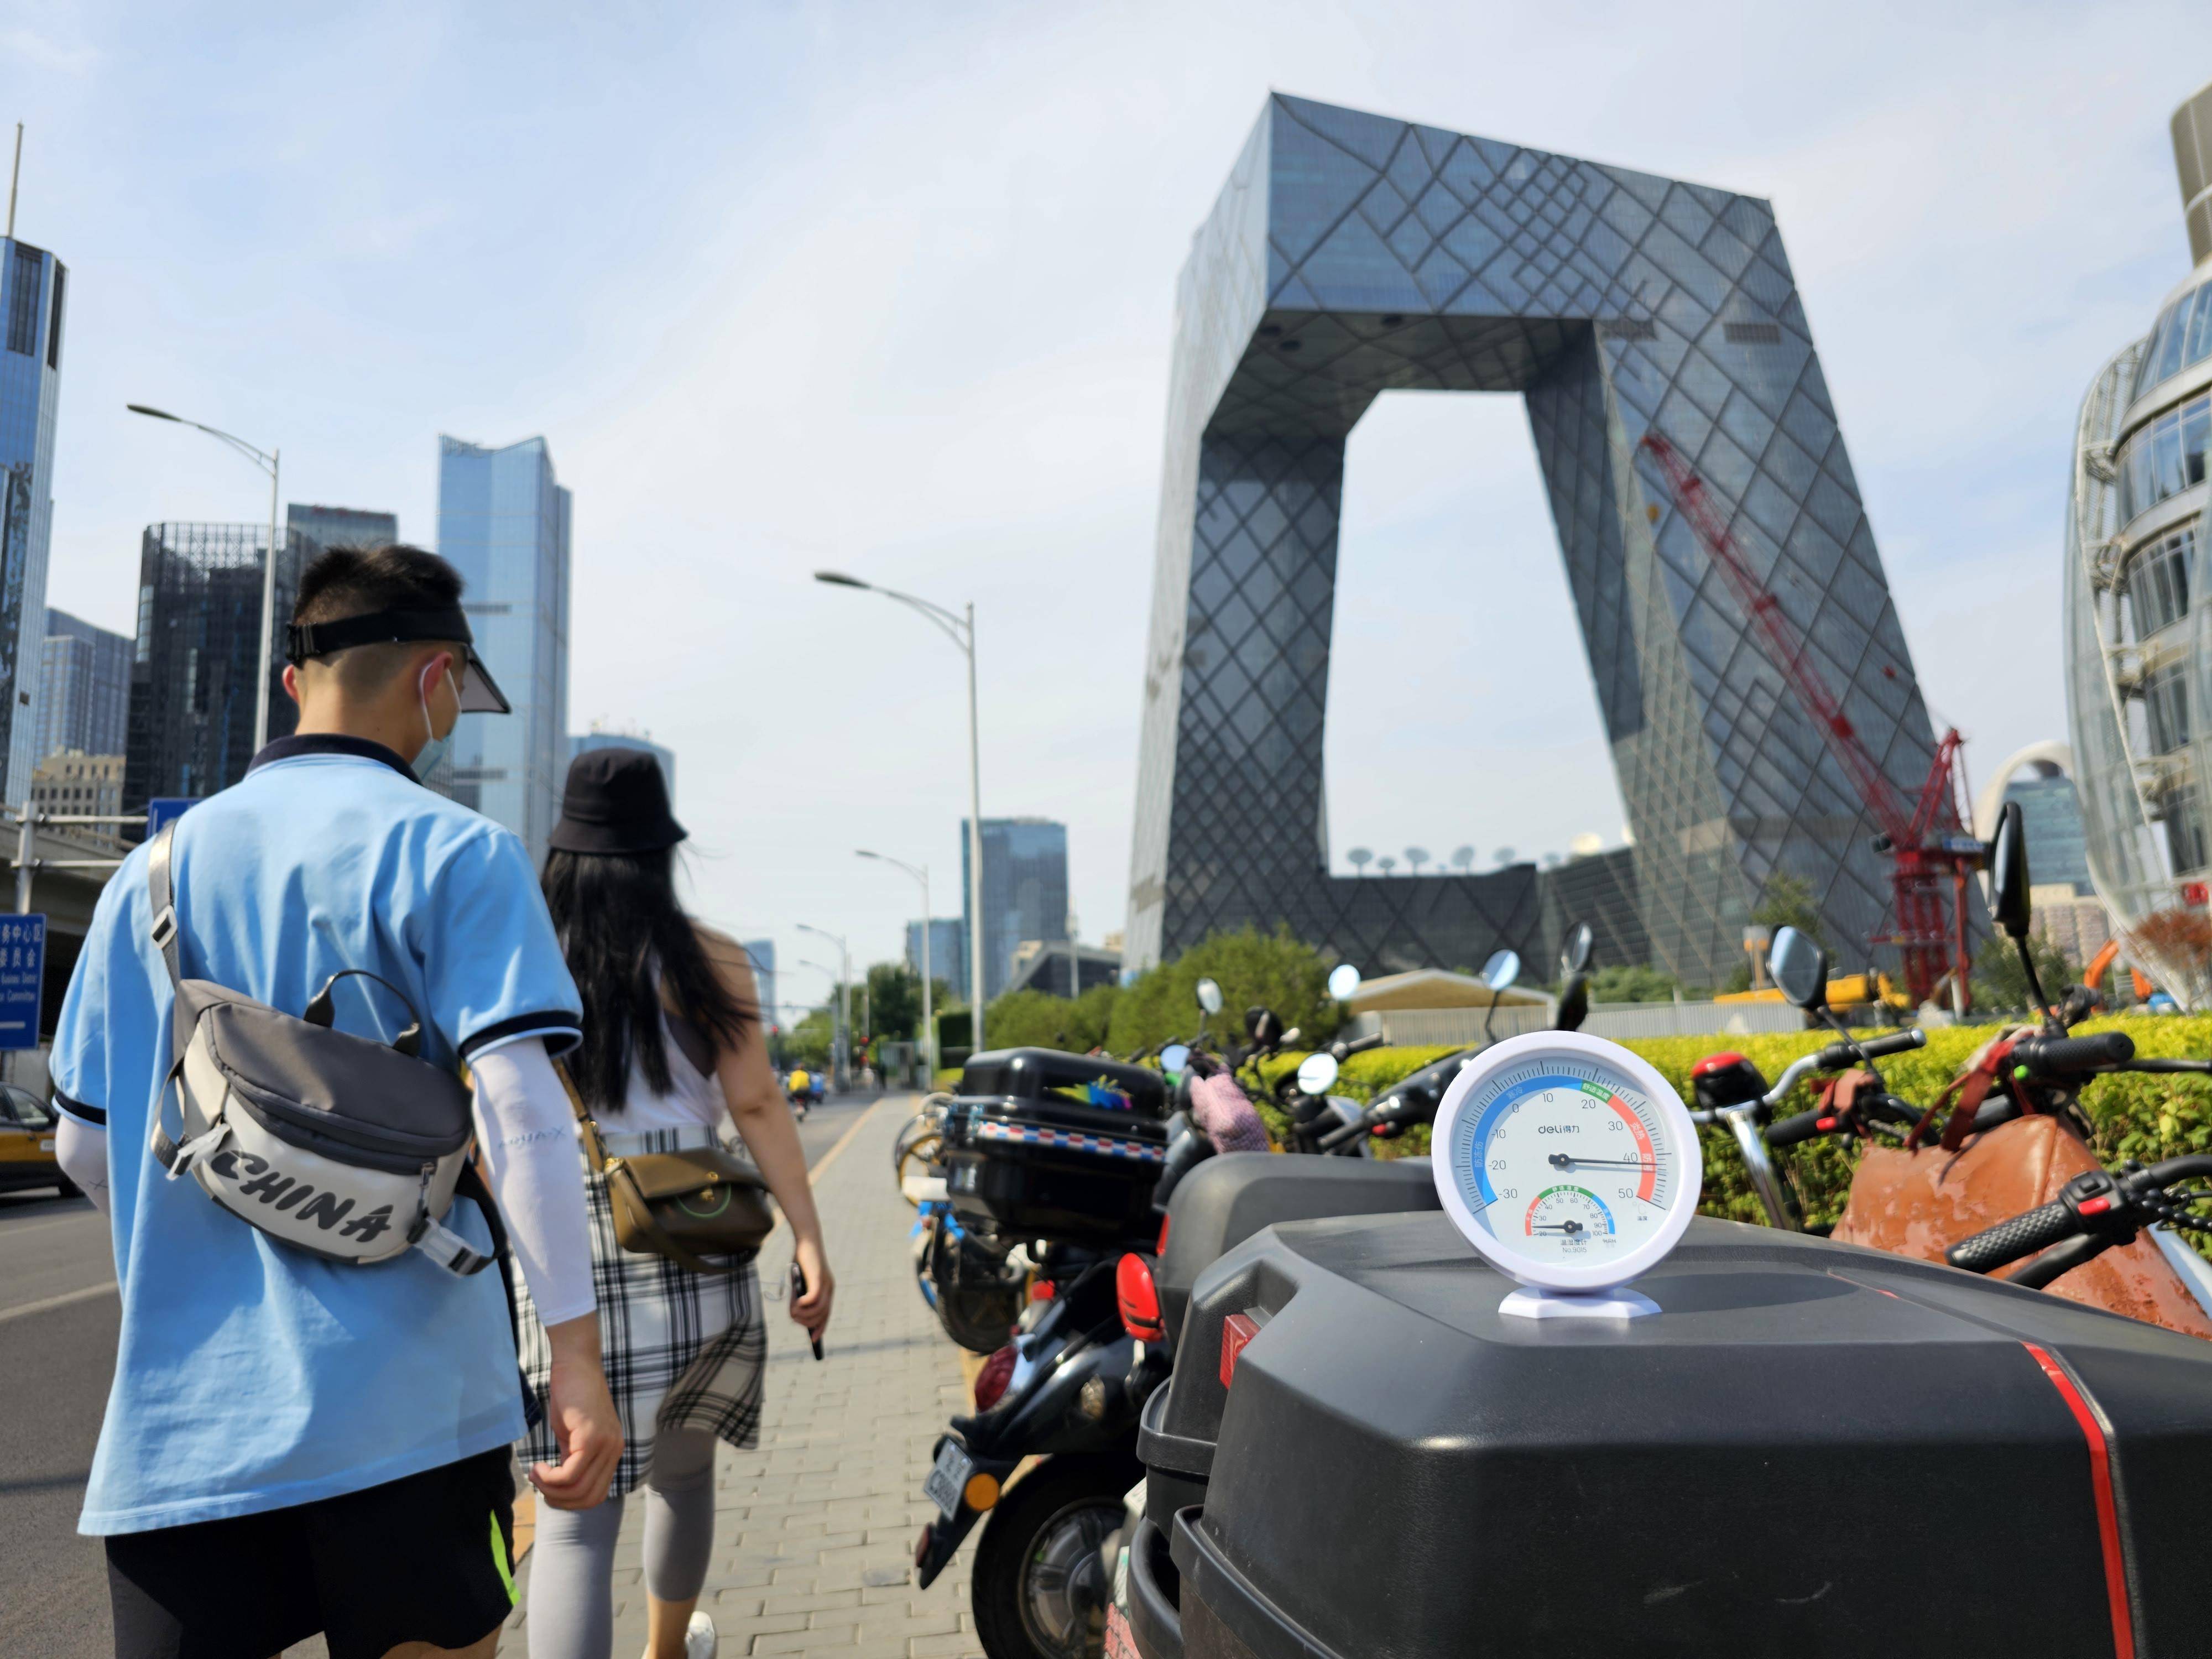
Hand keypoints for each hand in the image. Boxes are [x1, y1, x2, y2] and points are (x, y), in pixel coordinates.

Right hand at [531, 1313, 622, 1509]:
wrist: (574, 1364)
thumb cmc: (570, 1397)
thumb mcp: (573, 1437)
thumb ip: (573, 1461)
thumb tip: (560, 1488)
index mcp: (611, 1453)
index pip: (595, 1496)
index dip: (569, 1502)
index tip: (547, 1488)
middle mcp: (614, 1451)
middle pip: (589, 1498)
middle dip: (559, 1501)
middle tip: (539, 1485)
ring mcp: (605, 1445)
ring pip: (579, 1489)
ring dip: (551, 1490)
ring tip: (536, 1475)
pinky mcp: (592, 1437)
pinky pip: (570, 1474)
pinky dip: (550, 1478)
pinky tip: (538, 1467)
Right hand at [791, 1234, 833, 1338]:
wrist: (806, 1240)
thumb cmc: (802, 1260)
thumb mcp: (800, 1282)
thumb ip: (799, 1296)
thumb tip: (795, 1312)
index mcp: (827, 1290)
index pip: (826, 1315)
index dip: (820, 1328)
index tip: (814, 1340)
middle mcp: (829, 1289)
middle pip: (821, 1315)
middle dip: (806, 1322)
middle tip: (793, 1317)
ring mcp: (825, 1284)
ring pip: (818, 1310)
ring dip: (803, 1315)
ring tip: (792, 1311)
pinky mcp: (818, 1278)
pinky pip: (814, 1298)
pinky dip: (804, 1304)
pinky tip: (796, 1302)